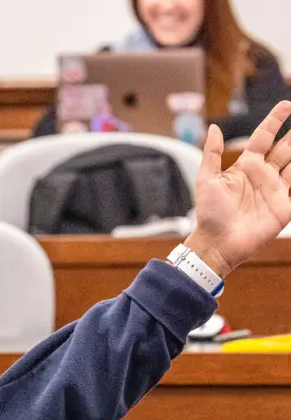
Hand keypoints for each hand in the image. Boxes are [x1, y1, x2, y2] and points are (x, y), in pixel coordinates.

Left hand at [184, 101, 290, 277]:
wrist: (218, 242)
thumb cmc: (209, 214)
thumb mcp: (207, 180)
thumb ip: (211, 154)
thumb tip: (215, 127)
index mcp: (246, 166)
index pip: (264, 137)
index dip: (275, 121)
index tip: (286, 105)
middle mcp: (263, 174)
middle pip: (285, 147)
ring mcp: (275, 189)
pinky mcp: (284, 205)